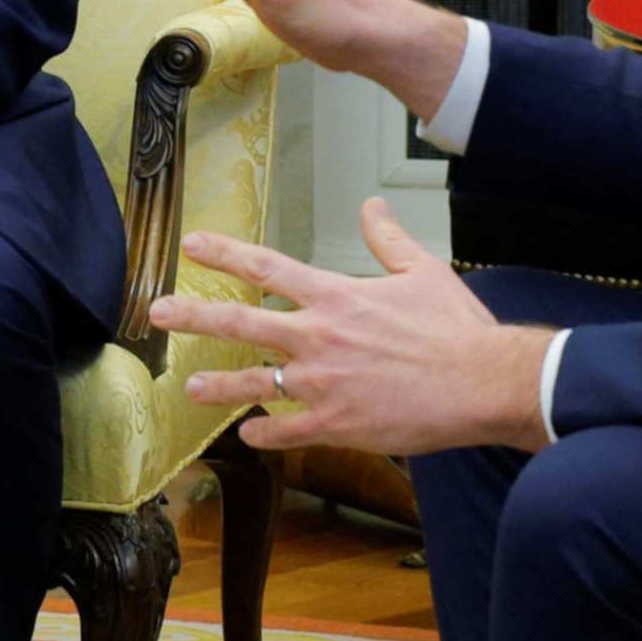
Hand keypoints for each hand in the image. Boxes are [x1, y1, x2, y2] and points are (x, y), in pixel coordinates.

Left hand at [146, 197, 553, 455]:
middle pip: (242, 323)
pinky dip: (267, 433)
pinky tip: (251, 435)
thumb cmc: (456, 328)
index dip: (224, 253)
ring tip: (187, 388)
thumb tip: (371, 206)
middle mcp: (319, 336)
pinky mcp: (337, 423)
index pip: (267, 268)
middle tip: (157, 314)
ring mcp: (323, 383)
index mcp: (336, 296)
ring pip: (254, 382)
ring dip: (217, 385)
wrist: (484, 382)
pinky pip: (288, 430)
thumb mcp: (422, 271)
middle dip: (194, 316)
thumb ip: (387, 239)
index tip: (190, 244)